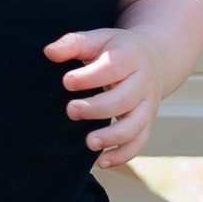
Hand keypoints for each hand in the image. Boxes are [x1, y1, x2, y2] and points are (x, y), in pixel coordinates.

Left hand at [45, 24, 164, 167]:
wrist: (154, 58)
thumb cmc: (116, 50)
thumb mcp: (98, 39)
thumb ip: (73, 44)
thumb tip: (49, 52)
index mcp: (130, 56)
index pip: (113, 67)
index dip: (90, 77)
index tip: (67, 81)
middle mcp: (143, 82)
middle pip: (124, 99)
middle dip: (97, 108)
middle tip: (71, 110)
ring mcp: (147, 104)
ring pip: (135, 125)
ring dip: (112, 137)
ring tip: (88, 142)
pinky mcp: (147, 122)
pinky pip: (139, 142)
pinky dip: (123, 154)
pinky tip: (102, 161)